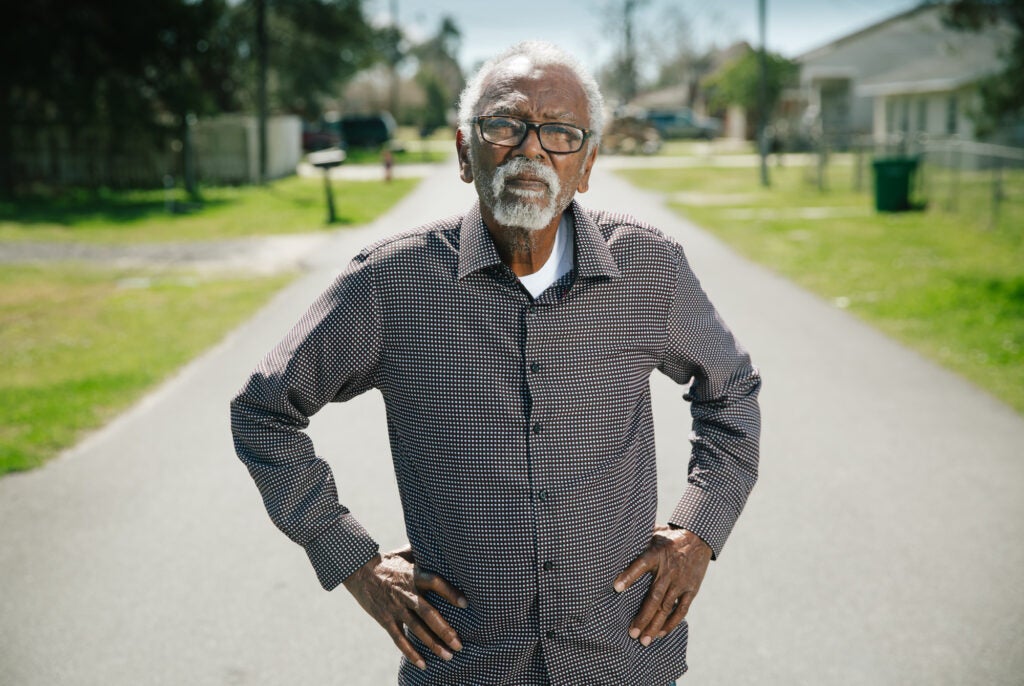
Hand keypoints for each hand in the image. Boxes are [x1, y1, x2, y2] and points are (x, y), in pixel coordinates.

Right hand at [343, 547, 466, 669]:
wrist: (358, 571)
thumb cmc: (386, 561)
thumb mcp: (404, 554)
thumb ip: (422, 553)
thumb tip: (440, 544)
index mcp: (413, 575)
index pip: (436, 583)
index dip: (450, 592)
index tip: (465, 603)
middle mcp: (406, 593)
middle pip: (428, 613)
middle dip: (445, 630)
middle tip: (459, 644)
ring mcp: (395, 607)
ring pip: (416, 629)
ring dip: (433, 644)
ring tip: (448, 656)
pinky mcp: (385, 619)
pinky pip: (399, 638)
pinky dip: (410, 652)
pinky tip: (423, 664)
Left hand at [613, 526, 711, 645]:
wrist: (699, 538)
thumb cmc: (668, 538)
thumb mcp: (653, 535)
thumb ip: (637, 543)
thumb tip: (614, 544)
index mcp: (656, 554)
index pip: (640, 565)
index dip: (629, 576)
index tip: (616, 588)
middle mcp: (669, 570)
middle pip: (654, 596)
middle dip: (643, 616)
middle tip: (632, 633)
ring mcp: (681, 582)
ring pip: (666, 607)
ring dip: (655, 625)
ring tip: (644, 640)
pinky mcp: (691, 589)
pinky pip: (681, 609)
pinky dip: (671, 623)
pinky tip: (661, 633)